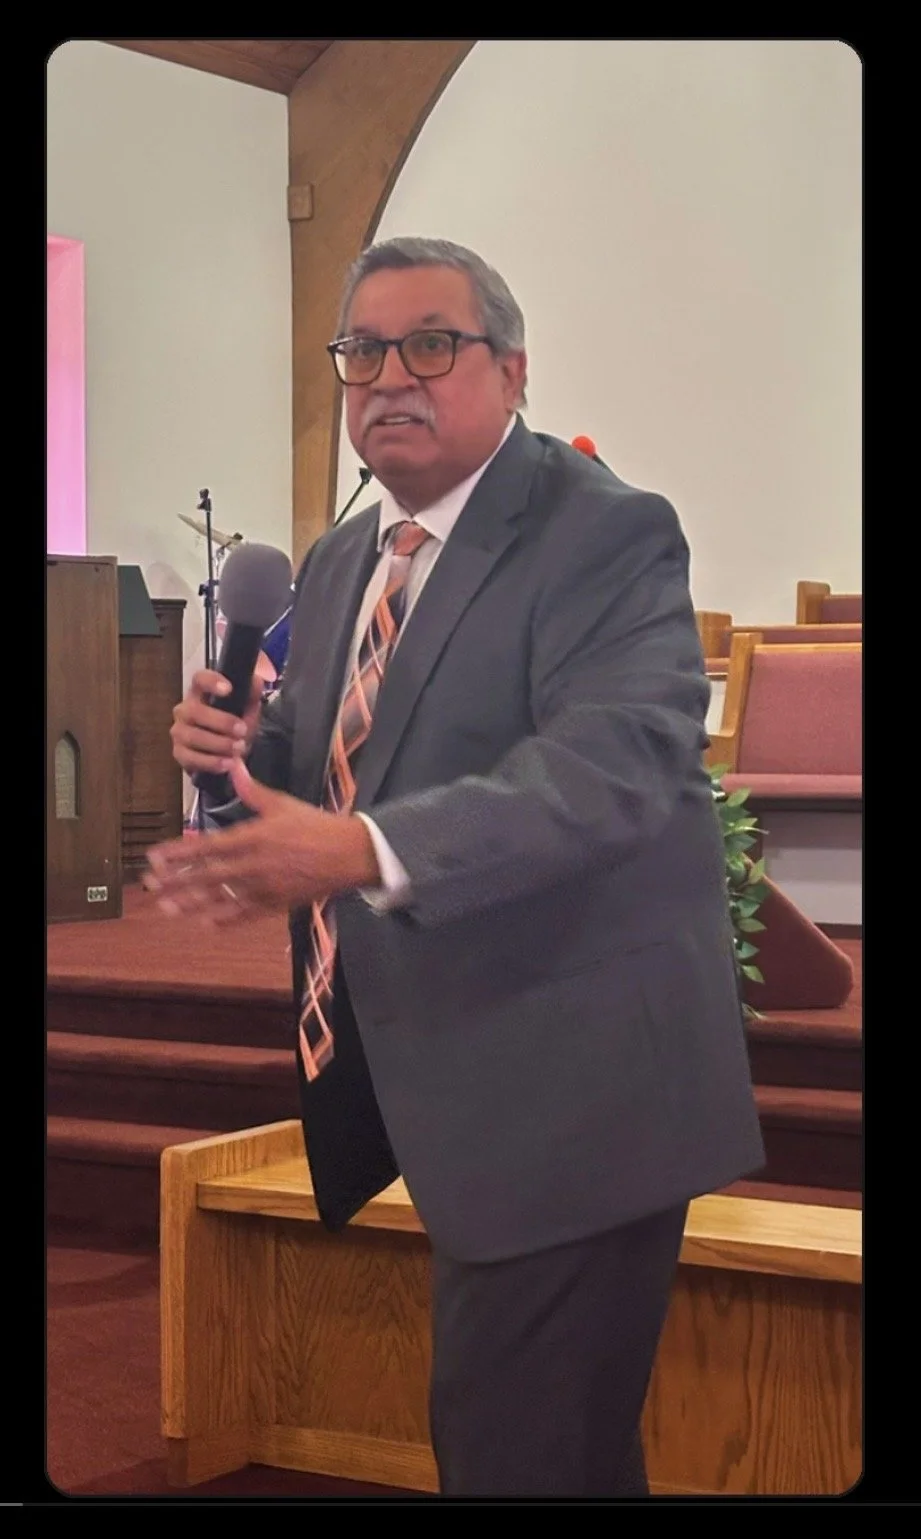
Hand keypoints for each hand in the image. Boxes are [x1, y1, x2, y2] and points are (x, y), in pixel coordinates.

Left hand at [144, 759, 380, 923]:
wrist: (349, 855)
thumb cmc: (315, 826)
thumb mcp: (282, 804)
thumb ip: (252, 790)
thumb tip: (233, 765)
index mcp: (252, 837)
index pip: (206, 847)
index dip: (178, 852)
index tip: (154, 856)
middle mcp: (252, 865)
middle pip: (206, 876)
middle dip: (175, 882)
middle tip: (149, 885)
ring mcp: (263, 888)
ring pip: (220, 899)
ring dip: (191, 904)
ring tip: (167, 908)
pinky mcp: (275, 905)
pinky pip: (244, 915)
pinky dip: (224, 919)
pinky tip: (205, 922)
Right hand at [170, 668, 263, 776]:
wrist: (228, 752)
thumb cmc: (234, 725)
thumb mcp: (247, 710)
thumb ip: (251, 696)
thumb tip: (256, 682)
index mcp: (200, 694)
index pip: (199, 680)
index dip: (211, 681)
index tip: (228, 689)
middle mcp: (185, 710)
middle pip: (194, 711)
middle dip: (220, 721)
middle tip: (242, 730)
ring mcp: (180, 732)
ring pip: (192, 736)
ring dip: (218, 743)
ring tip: (238, 748)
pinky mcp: (180, 754)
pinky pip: (192, 758)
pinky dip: (212, 762)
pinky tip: (228, 763)